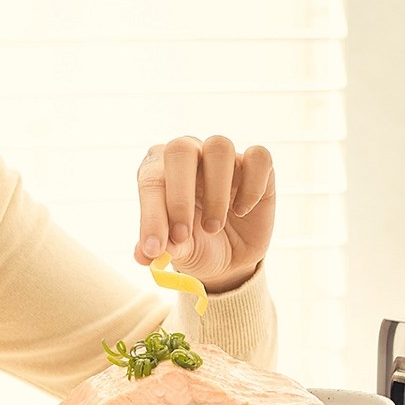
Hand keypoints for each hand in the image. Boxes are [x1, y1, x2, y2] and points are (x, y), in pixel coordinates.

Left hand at [134, 135, 274, 293]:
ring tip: (213, 227)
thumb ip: (163, 246)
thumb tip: (145, 254)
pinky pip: (258, 157)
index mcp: (160, 169)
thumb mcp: (177, 250)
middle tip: (182, 235)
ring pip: (219, 147)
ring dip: (215, 193)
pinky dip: (251, 185)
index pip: (151, 179)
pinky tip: (242, 211)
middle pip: (181, 149)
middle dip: (179, 195)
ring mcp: (224, 158)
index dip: (151, 214)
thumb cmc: (194, 243)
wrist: (230, 256)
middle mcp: (191, 154)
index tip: (155, 248)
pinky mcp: (257, 166)